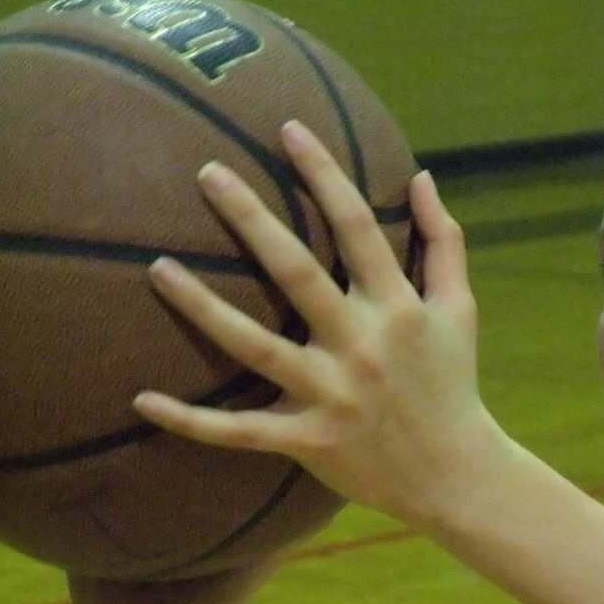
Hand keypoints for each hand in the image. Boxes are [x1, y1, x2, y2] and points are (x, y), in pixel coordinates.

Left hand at [132, 121, 504, 528]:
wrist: (455, 474)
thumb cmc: (454, 383)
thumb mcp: (461, 310)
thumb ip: (444, 241)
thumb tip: (422, 176)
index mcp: (399, 308)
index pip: (359, 228)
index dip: (325, 174)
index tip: (288, 130)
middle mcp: (362, 345)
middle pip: (297, 273)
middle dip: (252, 219)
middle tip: (207, 172)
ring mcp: (332, 395)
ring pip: (255, 346)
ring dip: (203, 307)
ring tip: (157, 266)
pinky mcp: (309, 440)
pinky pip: (240, 431)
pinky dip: (191, 421)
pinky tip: (142, 399)